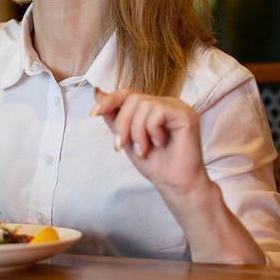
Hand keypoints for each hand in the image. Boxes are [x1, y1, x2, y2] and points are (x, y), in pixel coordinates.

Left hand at [92, 87, 210, 193]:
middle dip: (122, 123)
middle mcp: (167, 103)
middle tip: (122, 145)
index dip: (110, 100)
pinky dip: (151, 131)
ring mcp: (177, 107)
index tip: (94, 113)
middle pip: (133, 98)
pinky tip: (159, 144)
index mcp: (154, 107)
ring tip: (142, 150)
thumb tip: (97, 94)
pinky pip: (158, 112)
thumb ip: (114, 117)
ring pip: (143, 105)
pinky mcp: (185, 115)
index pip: (129, 93)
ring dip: (136, 132)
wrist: (174, 185)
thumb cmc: (156, 164)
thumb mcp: (127, 138)